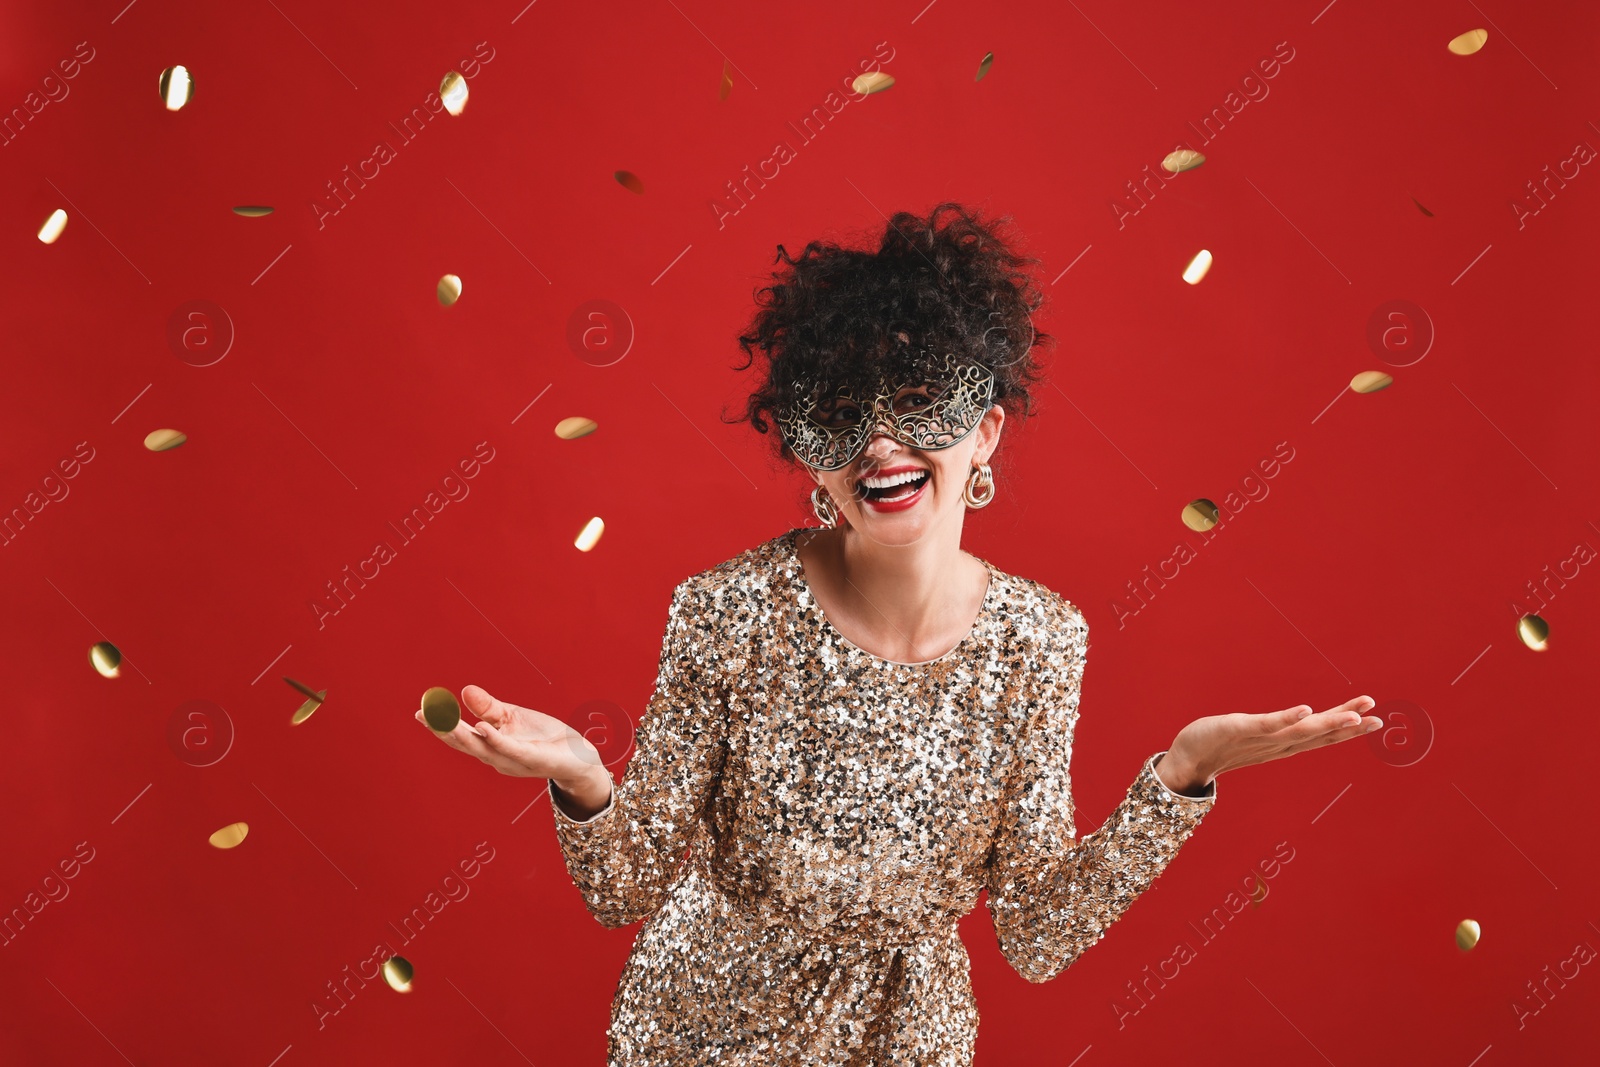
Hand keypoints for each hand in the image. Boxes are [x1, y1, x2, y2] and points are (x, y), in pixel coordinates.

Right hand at [414, 684, 599, 781]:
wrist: (579, 755)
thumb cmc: (543, 738)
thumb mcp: (513, 716)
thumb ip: (489, 707)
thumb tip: (464, 691)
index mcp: (490, 746)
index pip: (460, 736)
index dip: (439, 724)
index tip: (419, 711)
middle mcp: (497, 757)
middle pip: (465, 743)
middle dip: (443, 729)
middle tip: (424, 713)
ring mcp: (513, 760)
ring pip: (483, 748)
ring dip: (463, 735)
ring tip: (445, 720)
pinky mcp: (532, 758)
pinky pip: (510, 749)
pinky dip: (495, 739)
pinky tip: (482, 727)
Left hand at [1162, 695, 1380, 787]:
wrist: (1185, 762)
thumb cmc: (1220, 746)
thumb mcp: (1255, 736)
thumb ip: (1276, 731)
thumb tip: (1295, 724)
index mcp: (1283, 744)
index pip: (1321, 736)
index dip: (1348, 729)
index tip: (1376, 717)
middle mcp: (1277, 744)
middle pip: (1318, 735)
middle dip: (1348, 726)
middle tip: (1378, 717)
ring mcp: (1260, 738)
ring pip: (1300, 731)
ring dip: (1327, 723)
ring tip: (1353, 714)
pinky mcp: (1239, 730)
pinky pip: (1267, 724)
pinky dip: (1288, 718)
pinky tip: (1306, 710)